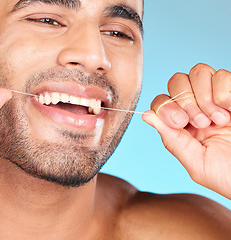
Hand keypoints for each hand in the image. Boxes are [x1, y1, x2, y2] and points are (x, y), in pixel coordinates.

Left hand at [143, 63, 230, 198]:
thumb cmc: (229, 176)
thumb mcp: (196, 163)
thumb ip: (171, 139)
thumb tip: (146, 115)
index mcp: (183, 126)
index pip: (161, 101)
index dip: (165, 106)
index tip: (180, 122)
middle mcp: (198, 108)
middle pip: (176, 81)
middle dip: (185, 100)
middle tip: (202, 123)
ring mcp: (217, 98)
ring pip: (198, 72)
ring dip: (205, 97)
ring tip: (219, 120)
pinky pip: (222, 75)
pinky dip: (224, 92)